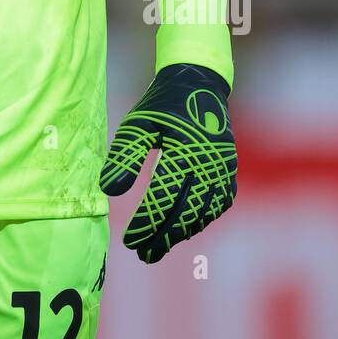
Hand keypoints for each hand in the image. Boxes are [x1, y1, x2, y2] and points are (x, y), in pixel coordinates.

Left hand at [99, 63, 236, 263]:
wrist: (198, 85)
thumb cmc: (160, 106)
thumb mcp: (137, 125)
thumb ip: (124, 156)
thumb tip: (109, 190)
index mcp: (184, 151)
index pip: (163, 197)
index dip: (147, 223)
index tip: (129, 240)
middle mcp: (208, 164)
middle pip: (185, 212)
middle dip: (162, 237)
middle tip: (142, 254)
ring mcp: (222, 169)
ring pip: (203, 213)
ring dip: (181, 234)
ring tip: (157, 248)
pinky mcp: (228, 171)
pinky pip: (217, 204)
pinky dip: (200, 220)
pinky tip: (182, 230)